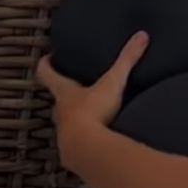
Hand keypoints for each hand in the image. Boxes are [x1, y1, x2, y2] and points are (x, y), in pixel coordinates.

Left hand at [36, 33, 148, 159]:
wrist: (87, 149)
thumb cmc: (93, 112)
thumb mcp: (113, 83)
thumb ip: (127, 59)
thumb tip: (141, 35)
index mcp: (65, 93)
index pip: (47, 74)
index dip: (46, 65)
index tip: (46, 58)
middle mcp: (60, 113)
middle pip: (57, 100)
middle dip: (63, 95)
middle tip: (71, 89)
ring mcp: (64, 134)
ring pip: (66, 123)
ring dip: (73, 120)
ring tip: (86, 117)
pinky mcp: (72, 152)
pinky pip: (76, 144)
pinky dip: (83, 141)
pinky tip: (94, 143)